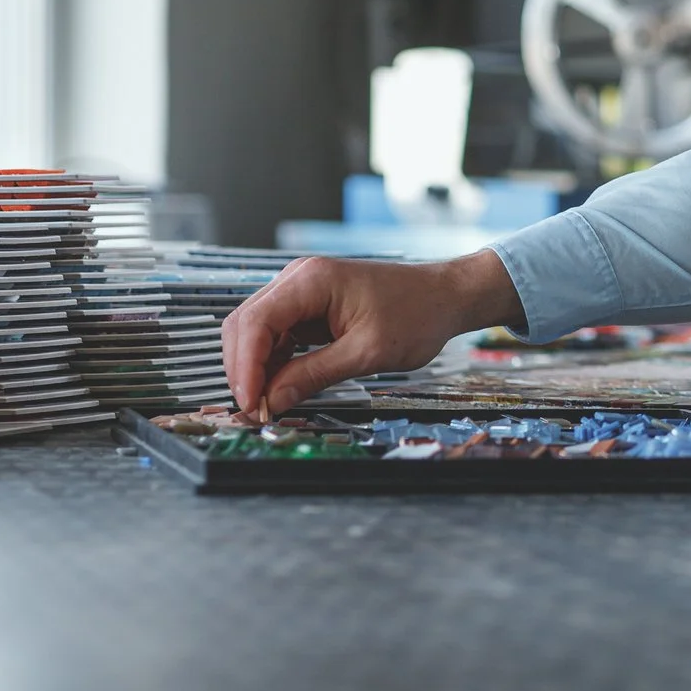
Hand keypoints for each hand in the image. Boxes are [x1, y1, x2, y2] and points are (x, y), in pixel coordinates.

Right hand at [222, 249, 524, 417]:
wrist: (446, 296)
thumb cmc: (418, 313)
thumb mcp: (367, 353)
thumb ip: (315, 375)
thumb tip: (273, 399)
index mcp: (311, 280)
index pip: (255, 323)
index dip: (244, 367)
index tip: (250, 403)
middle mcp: (299, 279)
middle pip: (246, 325)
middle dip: (244, 369)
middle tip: (255, 410)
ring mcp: (303, 292)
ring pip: (257, 332)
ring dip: (257, 368)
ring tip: (267, 404)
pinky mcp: (310, 307)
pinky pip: (278, 336)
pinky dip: (274, 363)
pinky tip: (282, 387)